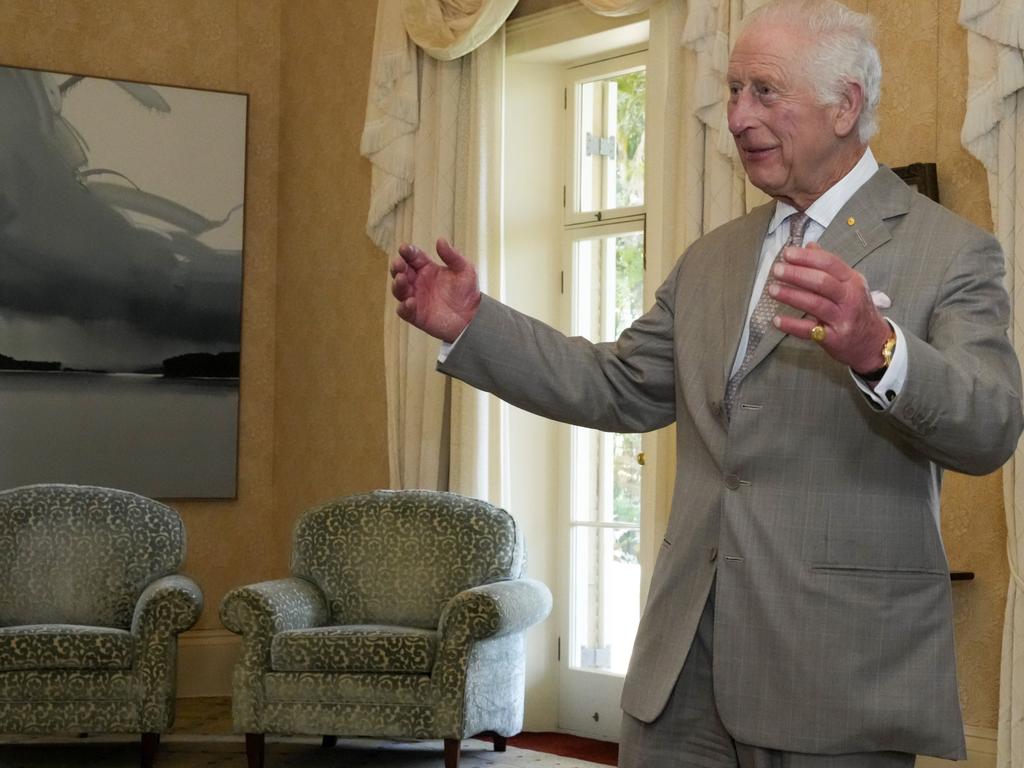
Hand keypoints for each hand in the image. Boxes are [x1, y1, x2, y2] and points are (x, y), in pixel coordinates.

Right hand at [391, 238, 480, 342]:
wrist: (473, 316)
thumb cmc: (468, 292)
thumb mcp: (465, 269)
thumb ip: (452, 256)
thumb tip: (440, 240)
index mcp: (427, 268)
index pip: (413, 257)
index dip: (407, 252)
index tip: (404, 248)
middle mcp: (418, 282)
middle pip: (401, 271)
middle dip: (397, 266)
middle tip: (399, 263)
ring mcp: (415, 298)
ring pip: (399, 289)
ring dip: (397, 284)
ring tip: (402, 279)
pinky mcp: (416, 315)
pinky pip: (404, 310)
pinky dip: (404, 306)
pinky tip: (410, 302)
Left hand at [767, 242, 889, 373]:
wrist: (874, 343)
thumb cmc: (857, 310)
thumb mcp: (850, 285)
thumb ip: (829, 266)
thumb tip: (809, 246)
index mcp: (852, 281)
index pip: (830, 263)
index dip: (807, 257)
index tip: (787, 253)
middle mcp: (850, 298)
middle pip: (822, 282)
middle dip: (797, 274)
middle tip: (777, 270)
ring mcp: (843, 319)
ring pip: (815, 304)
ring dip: (792, 296)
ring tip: (772, 290)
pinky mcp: (835, 339)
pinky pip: (810, 330)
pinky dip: (792, 325)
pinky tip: (776, 319)